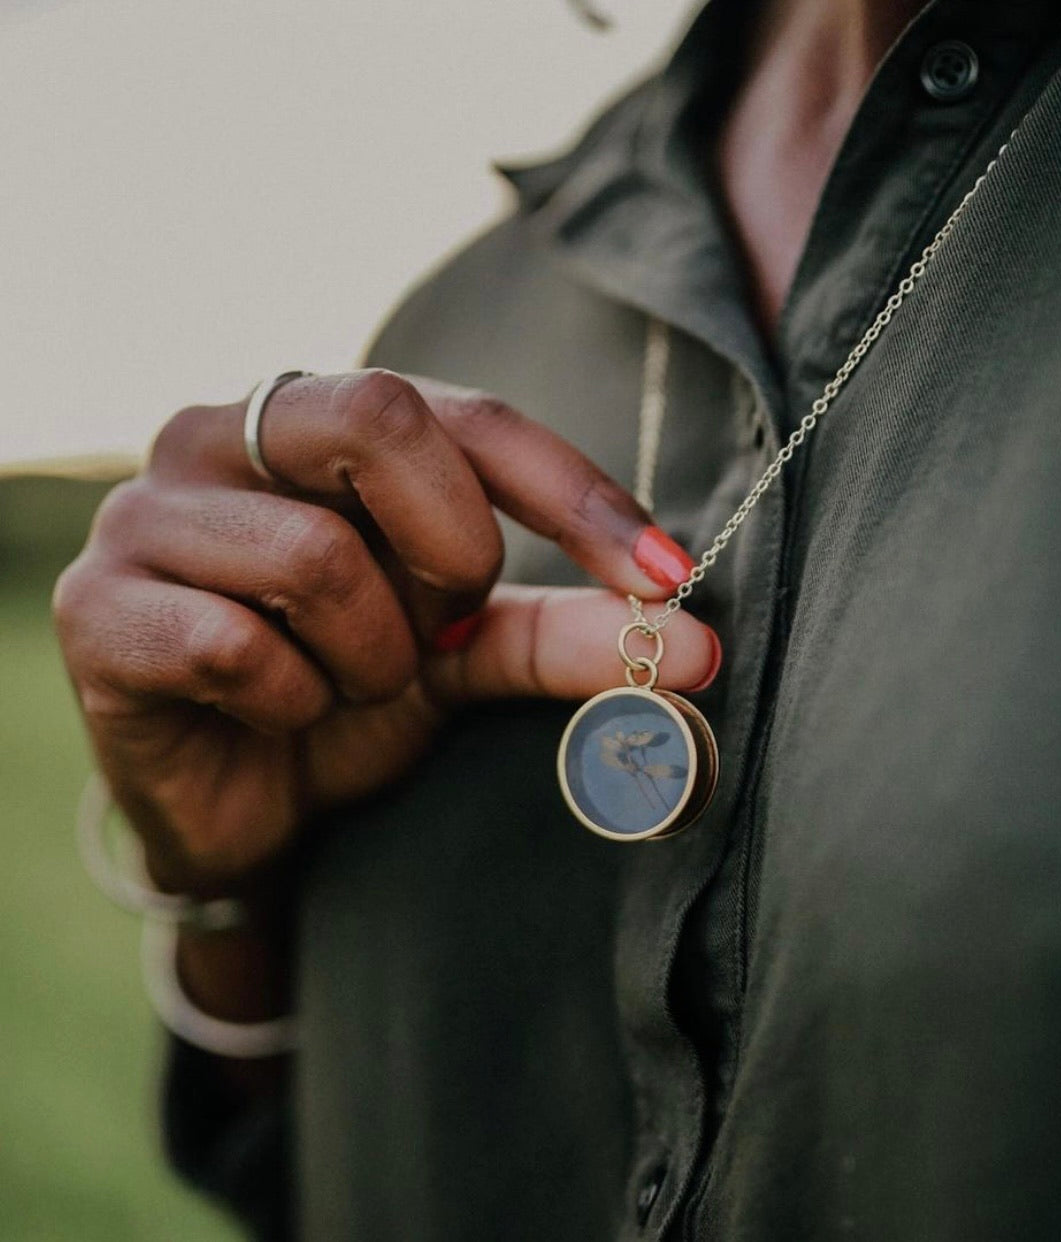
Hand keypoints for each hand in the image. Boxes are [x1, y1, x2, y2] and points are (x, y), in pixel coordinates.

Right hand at [54, 371, 718, 893]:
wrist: (244, 806)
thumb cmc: (353, 693)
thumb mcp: (471, 654)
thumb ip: (571, 634)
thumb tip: (699, 647)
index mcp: (326, 420)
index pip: (469, 414)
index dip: (575, 493)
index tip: (665, 577)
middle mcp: (228, 433)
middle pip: (381, 418)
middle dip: (452, 549)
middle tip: (445, 626)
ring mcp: (149, 512)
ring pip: (314, 557)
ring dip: (370, 655)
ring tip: (346, 685)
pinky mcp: (97, 610)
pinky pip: (234, 646)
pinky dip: (293, 703)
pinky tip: (278, 714)